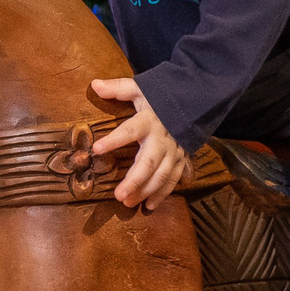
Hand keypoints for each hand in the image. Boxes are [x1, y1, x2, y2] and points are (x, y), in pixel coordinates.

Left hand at [88, 77, 189, 211]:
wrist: (195, 101)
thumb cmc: (161, 96)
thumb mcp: (140, 88)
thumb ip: (118, 88)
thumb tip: (94, 85)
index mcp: (149, 120)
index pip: (130, 130)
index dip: (114, 139)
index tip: (97, 149)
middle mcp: (162, 138)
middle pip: (148, 162)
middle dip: (134, 180)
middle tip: (118, 195)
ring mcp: (174, 151)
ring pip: (161, 175)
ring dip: (146, 191)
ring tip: (128, 203)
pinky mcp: (181, 159)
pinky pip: (173, 179)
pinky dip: (163, 194)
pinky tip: (149, 206)